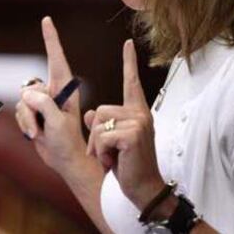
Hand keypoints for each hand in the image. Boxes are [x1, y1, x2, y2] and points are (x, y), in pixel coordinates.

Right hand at [15, 17, 85, 176]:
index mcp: (65, 87)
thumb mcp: (57, 121)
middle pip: (30, 87)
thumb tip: (26, 95)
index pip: (56, 58)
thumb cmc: (68, 141)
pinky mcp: (33, 112)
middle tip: (42, 124)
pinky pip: (18, 111)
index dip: (51, 39)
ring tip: (40, 132)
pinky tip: (35, 134)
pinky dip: (24, 123)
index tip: (47, 20)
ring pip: (22, 101)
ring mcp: (42, 102)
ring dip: (27, 119)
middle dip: (31, 108)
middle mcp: (53, 91)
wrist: (64, 159)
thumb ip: (43, 104)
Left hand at [85, 39, 163, 209]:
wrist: (144, 189)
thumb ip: (101, 125)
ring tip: (114, 159)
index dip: (129, 62)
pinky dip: (101, 154)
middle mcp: (140, 114)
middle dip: (96, 136)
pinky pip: (101, 138)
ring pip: (98, 125)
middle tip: (111, 154)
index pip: (132, 82)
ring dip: (98, 148)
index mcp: (138, 113)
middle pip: (100, 111)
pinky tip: (115, 163)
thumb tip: (89, 114)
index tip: (128, 43)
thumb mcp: (112, 143)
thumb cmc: (129, 167)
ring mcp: (138, 123)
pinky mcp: (132, 135)